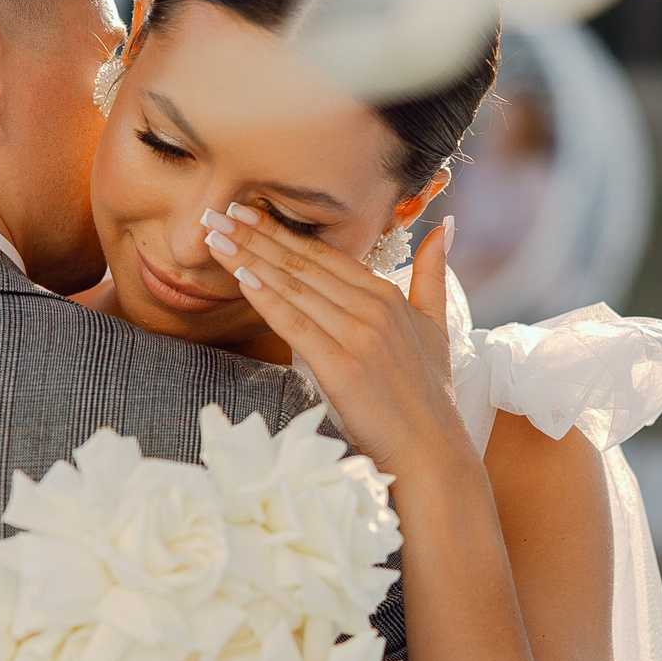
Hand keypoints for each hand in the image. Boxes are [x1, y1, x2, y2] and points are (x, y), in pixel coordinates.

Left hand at [201, 203, 469, 475]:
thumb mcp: (437, 325)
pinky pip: (296, 324)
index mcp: (389, 294)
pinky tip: (241, 278)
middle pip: (303, 264)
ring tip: (215, 237)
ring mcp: (358, 335)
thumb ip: (433, 274)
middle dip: (256, 235)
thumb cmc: (430, 395)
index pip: (325, 254)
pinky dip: (267, 299)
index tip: (248, 210)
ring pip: (294, 288)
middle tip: (216, 213)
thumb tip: (446, 227)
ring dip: (250, 258)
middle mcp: (374, 307)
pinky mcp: (342, 366)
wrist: (431, 450)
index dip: (283, 231)